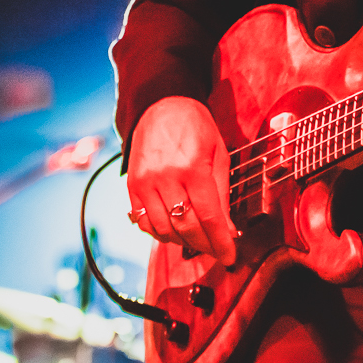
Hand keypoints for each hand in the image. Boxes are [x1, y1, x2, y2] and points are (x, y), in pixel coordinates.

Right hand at [127, 96, 238, 265]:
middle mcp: (166, 178)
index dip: (221, 242)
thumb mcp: (219, 153)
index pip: (209, 218)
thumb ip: (223, 193)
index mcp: (193, 168)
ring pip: (163, 231)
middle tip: (216, 249)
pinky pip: (143, 223)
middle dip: (205, 245)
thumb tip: (228, 228)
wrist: (162, 105)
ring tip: (198, 239)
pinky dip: (159, 233)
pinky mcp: (132, 187)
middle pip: (186, 228)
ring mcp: (145, 184)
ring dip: (183, 242)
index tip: (230, 257)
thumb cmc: (196, 127)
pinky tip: (174, 231)